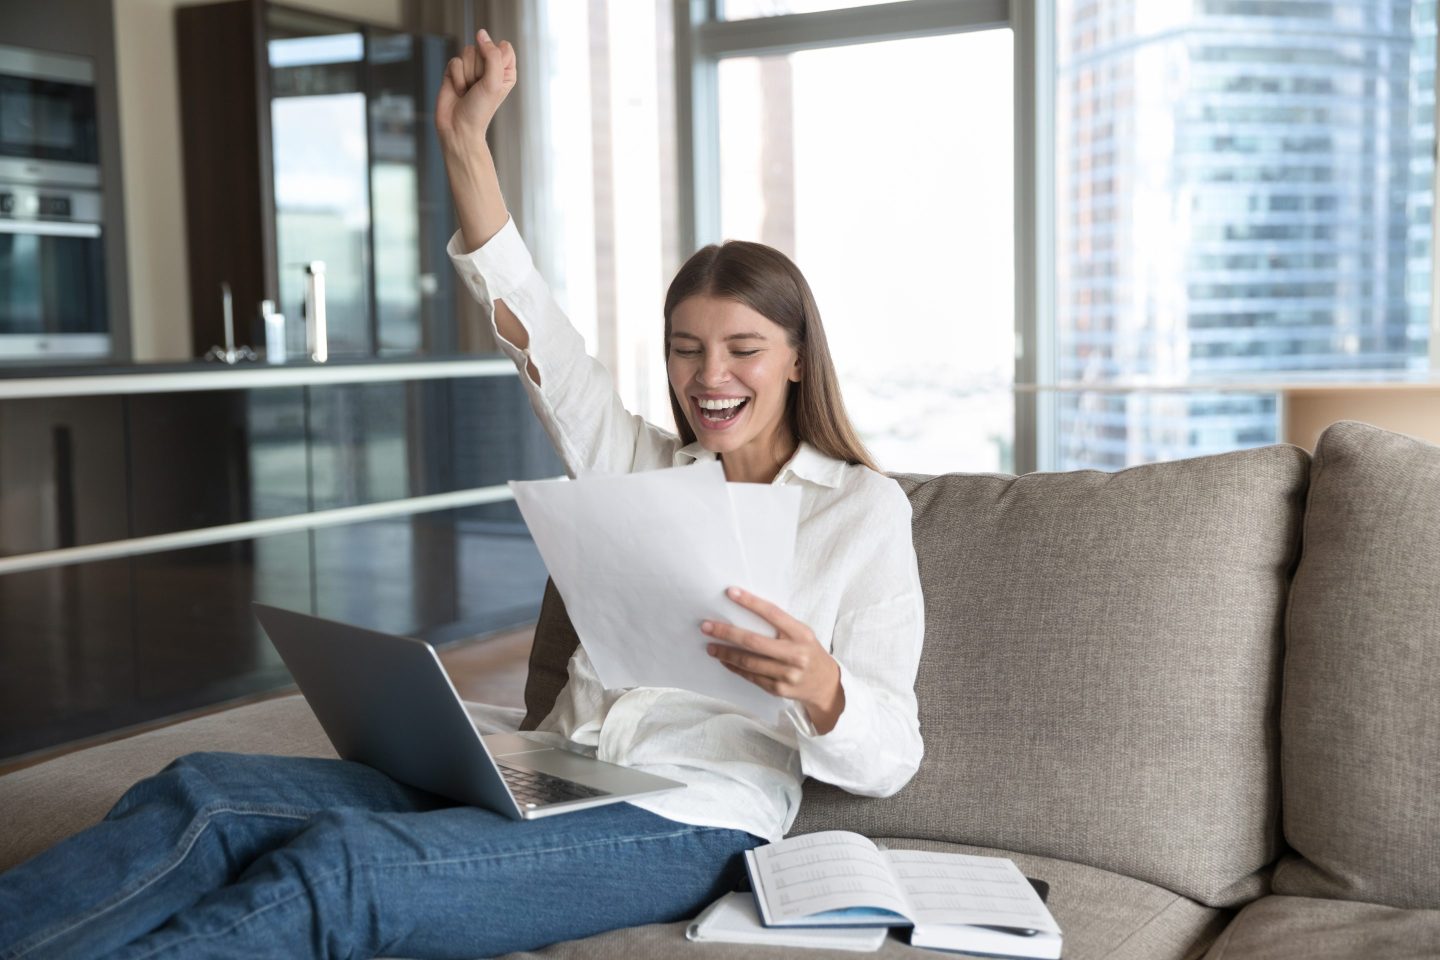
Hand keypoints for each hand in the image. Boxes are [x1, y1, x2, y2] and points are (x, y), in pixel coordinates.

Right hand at [435, 28, 515, 154]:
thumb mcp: (493, 82)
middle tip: (478, 87)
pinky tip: (459, 91)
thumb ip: (492, 55)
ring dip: (467, 74)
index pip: (504, 47)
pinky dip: (456, 77)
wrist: (458, 127)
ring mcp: (472, 69)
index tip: (492, 77)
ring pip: (467, 51)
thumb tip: (481, 33)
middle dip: (478, 69)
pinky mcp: (455, 71)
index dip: (495, 59)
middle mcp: (490, 68)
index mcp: (506, 71)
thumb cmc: (480, 110)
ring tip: (468, 90)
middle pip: (483, 47)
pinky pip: (454, 60)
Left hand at [703, 587, 845, 733]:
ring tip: (710, 646)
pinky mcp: (779, 689)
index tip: (730, 593)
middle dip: (727, 633)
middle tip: (706, 626)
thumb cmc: (808, 651)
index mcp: (801, 634)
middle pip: (754, 641)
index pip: (773, 613)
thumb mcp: (802, 634)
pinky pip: (751, 676)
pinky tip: (724, 661)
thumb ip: (780, 626)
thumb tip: (744, 613)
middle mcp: (795, 654)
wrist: (825, 684)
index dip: (751, 602)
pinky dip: (735, 667)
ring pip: (749, 662)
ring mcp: (787, 674)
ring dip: (726, 653)